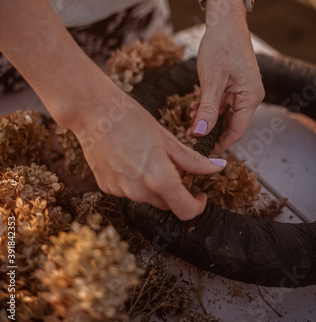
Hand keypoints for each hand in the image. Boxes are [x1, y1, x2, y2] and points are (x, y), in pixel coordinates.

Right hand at [68, 80, 225, 220]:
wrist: (92, 111)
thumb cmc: (131, 118)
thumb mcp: (168, 138)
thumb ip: (193, 160)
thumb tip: (217, 167)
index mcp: (159, 179)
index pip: (186, 210)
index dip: (197, 205)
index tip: (200, 193)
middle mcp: (138, 191)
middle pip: (167, 203)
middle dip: (176, 189)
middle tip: (175, 164)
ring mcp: (120, 191)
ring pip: (148, 196)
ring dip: (156, 184)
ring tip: (150, 155)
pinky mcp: (106, 186)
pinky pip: (130, 190)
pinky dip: (137, 179)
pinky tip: (131, 156)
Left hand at [188, 0, 264, 153]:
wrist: (224, 22)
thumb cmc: (221, 46)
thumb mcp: (211, 80)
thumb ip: (207, 109)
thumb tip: (200, 133)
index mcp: (251, 97)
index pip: (237, 131)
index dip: (219, 143)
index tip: (201, 150)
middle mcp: (251, 96)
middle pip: (232, 125)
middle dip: (211, 131)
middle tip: (190, 134)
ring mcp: (244, 91)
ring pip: (226, 115)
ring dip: (208, 119)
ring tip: (190, 120)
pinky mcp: (235, 85)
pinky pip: (223, 104)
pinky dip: (210, 108)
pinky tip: (195, 107)